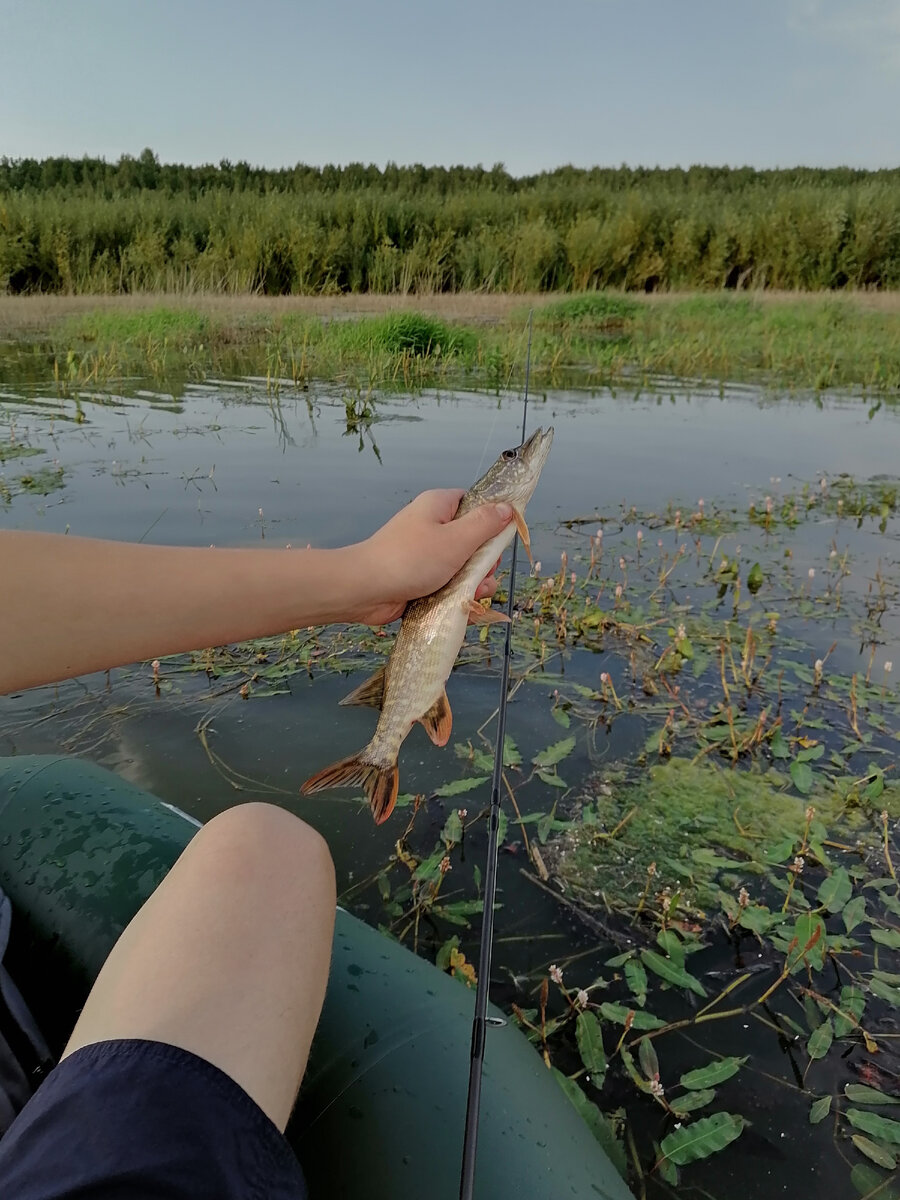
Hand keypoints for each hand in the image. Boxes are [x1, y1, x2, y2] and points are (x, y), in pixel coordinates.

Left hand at [350, 490, 512, 625]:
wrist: (364, 590)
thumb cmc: (409, 559)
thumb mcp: (456, 539)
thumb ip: (485, 524)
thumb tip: (508, 508)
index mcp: (439, 506)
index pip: (475, 504)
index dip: (493, 520)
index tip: (501, 539)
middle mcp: (432, 527)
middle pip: (474, 540)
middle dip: (485, 562)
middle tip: (483, 574)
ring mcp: (425, 554)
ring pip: (464, 567)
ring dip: (473, 583)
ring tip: (471, 594)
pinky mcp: (420, 578)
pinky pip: (448, 584)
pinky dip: (456, 595)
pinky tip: (461, 606)